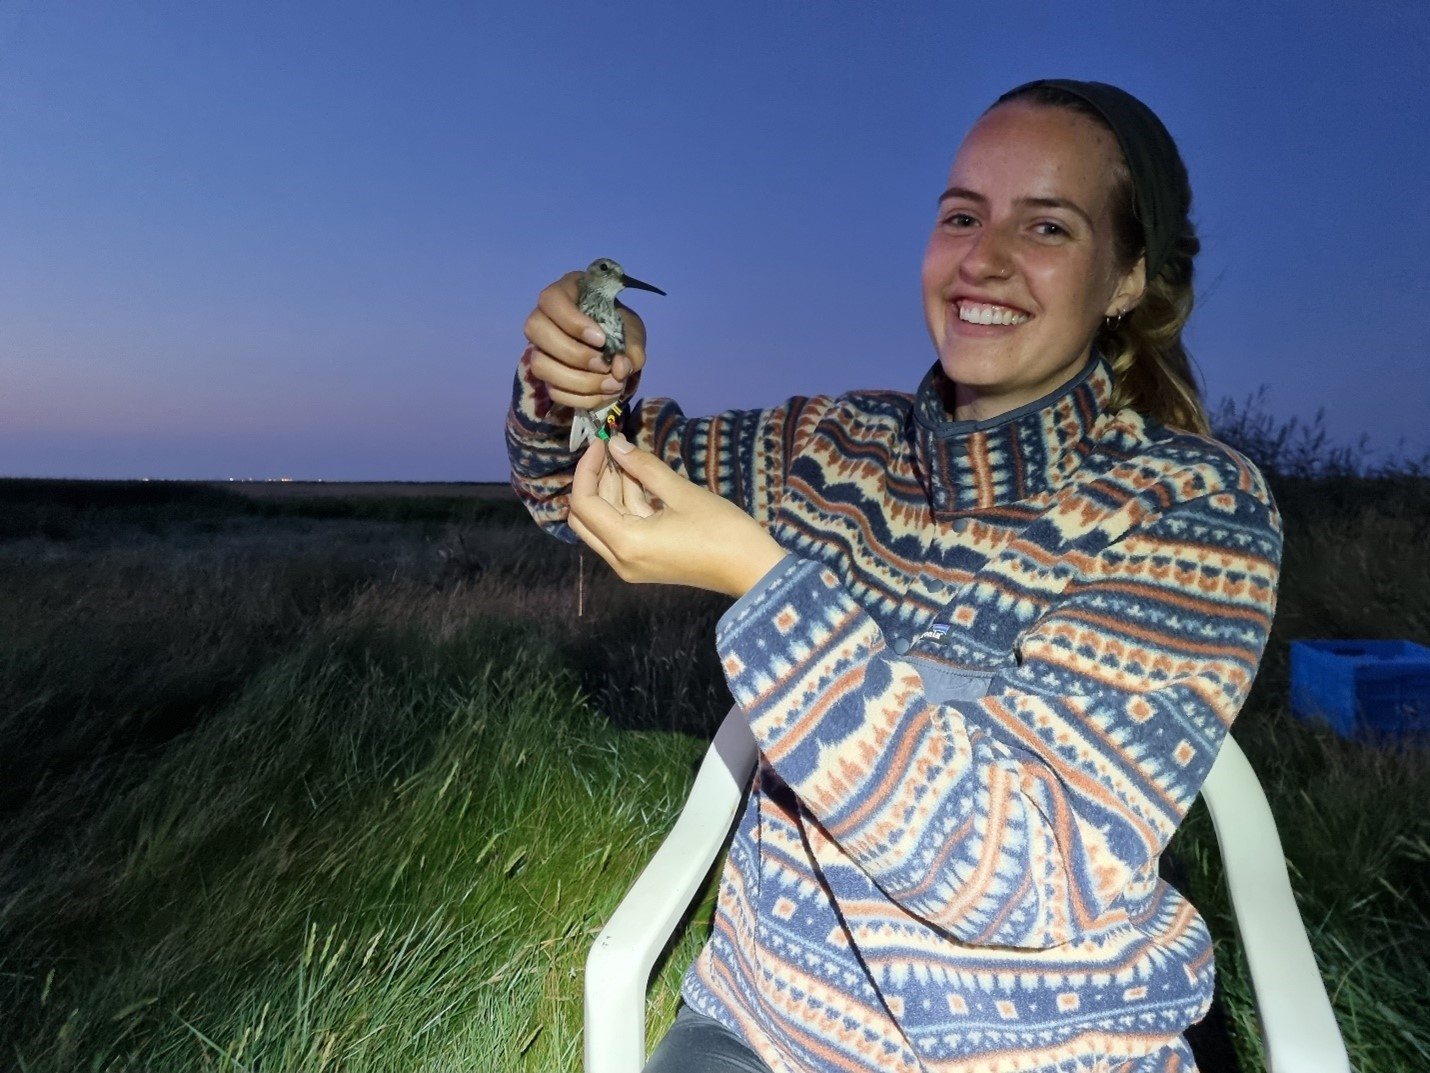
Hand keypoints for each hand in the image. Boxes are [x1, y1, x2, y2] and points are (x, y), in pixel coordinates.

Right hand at [522, 272, 647, 409]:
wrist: (617, 347)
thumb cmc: (619, 327)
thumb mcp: (632, 329)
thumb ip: (632, 346)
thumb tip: (619, 368)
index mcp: (564, 293)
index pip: (551, 300)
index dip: (573, 322)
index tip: (601, 339)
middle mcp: (542, 317)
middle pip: (536, 331)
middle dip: (574, 354)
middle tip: (605, 365)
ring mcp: (539, 348)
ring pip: (539, 365)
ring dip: (577, 381)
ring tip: (611, 384)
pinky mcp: (546, 375)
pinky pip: (552, 390)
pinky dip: (581, 398)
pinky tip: (604, 394)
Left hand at [568, 435, 786, 597]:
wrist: (752, 569)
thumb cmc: (721, 530)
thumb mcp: (681, 493)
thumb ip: (644, 467)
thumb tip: (615, 444)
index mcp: (625, 542)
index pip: (584, 503)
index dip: (587, 468)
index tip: (601, 442)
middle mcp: (619, 558)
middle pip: (585, 517)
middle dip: (594, 480)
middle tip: (611, 450)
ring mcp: (631, 563)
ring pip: (603, 522)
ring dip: (610, 490)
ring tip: (626, 456)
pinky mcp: (644, 561)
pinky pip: (622, 529)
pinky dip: (626, 504)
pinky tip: (637, 477)